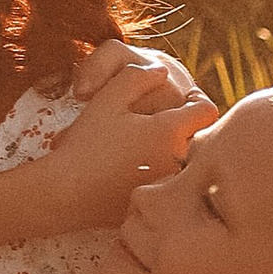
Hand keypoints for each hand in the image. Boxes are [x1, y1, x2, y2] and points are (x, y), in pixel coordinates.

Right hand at [35, 47, 215, 232]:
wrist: (66, 193)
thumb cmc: (86, 144)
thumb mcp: (108, 100)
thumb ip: (137, 78)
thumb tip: (161, 72)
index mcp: (170, 131)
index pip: (206, 109)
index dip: (194, 99)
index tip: (179, 100)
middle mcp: (178, 160)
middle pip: (199, 136)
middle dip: (185, 126)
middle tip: (158, 122)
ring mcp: (169, 184)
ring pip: (186, 160)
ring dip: (173, 150)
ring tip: (144, 147)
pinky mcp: (159, 201)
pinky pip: (169, 182)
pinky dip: (159, 173)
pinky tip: (133, 171)